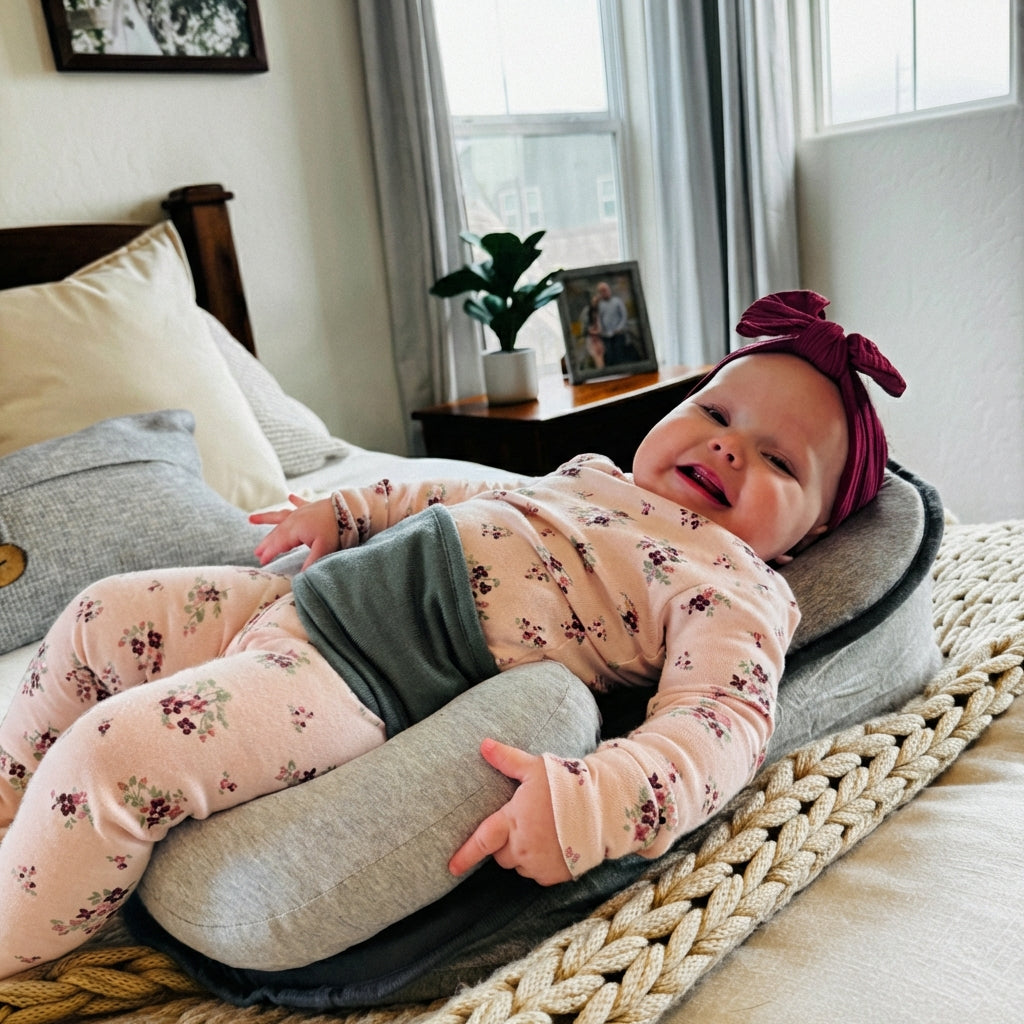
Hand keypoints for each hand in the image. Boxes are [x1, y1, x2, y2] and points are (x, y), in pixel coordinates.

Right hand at [250, 495, 339, 569]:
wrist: (351, 508)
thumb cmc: (338, 529)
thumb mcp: (324, 549)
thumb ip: (310, 563)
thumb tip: (300, 578)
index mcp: (295, 530)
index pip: (278, 544)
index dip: (269, 553)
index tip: (262, 562)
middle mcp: (295, 519)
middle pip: (276, 532)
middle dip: (266, 542)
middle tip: (256, 552)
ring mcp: (303, 511)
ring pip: (281, 516)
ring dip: (267, 518)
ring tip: (252, 518)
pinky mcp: (313, 506)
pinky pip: (299, 503)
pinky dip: (295, 500)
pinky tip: (290, 496)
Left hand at [448, 738, 571, 885]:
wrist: (604, 808)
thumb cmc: (567, 785)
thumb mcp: (536, 768)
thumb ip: (507, 760)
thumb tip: (484, 745)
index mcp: (513, 821)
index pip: (482, 841)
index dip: (465, 856)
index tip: (451, 867)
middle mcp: (523, 848)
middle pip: (501, 854)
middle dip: (506, 842)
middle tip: (523, 823)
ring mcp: (540, 865)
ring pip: (520, 865)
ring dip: (524, 853)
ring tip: (543, 832)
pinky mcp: (556, 876)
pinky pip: (539, 874)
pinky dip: (541, 864)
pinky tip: (553, 845)